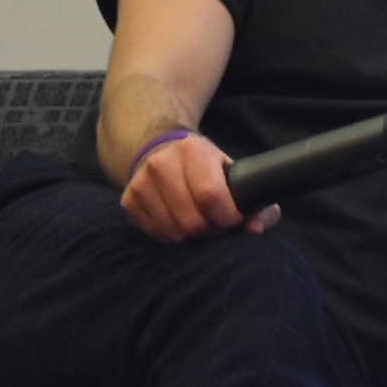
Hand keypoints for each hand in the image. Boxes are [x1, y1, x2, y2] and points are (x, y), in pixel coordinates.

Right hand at [119, 132, 278, 241]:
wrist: (161, 151)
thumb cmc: (205, 168)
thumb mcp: (231, 174)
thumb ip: (256, 203)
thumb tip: (254, 228)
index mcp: (192, 150)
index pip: (211, 196)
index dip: (227, 217)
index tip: (232, 218)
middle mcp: (161, 163)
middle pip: (192, 221)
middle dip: (210, 230)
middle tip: (214, 223)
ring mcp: (141, 182)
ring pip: (173, 231)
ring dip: (191, 236)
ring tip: (197, 221)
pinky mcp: (129, 200)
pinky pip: (157, 234)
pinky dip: (171, 235)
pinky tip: (178, 220)